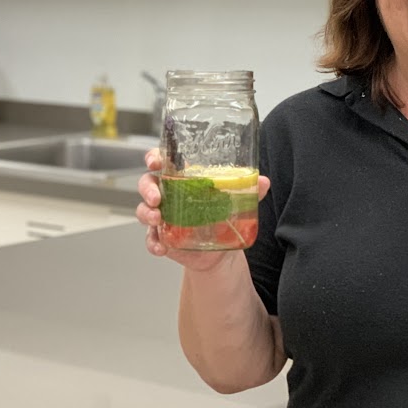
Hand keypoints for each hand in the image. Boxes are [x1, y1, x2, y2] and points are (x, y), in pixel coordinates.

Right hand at [135, 148, 270, 271]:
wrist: (220, 250)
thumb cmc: (222, 216)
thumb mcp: (235, 201)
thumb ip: (249, 190)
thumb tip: (263, 182)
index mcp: (183, 178)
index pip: (162, 161)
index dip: (154, 157)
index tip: (155, 161)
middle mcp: (169, 194)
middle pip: (147, 183)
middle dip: (148, 188)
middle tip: (157, 197)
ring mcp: (163, 215)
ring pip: (144, 209)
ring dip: (146, 213)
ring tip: (158, 219)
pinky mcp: (162, 236)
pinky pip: (150, 238)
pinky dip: (152, 242)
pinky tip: (161, 247)